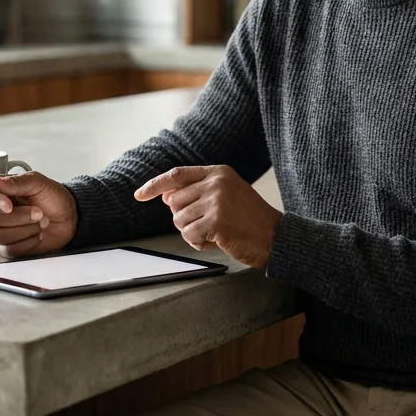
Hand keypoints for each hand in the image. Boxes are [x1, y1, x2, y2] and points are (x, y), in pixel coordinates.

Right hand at [0, 171, 77, 257]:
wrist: (68, 218)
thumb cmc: (52, 197)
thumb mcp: (37, 183)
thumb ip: (15, 182)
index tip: (9, 205)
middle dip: (20, 217)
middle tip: (39, 212)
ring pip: (0, 236)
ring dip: (27, 229)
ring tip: (41, 222)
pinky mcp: (6, 248)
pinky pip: (9, 251)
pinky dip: (28, 243)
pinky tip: (37, 234)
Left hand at [134, 165, 281, 268]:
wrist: (275, 236)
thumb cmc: (249, 218)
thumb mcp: (226, 194)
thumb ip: (197, 191)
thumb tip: (165, 195)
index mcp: (218, 172)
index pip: (176, 175)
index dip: (155, 185)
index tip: (139, 194)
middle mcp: (216, 182)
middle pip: (174, 201)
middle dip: (184, 218)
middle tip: (207, 224)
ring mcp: (216, 201)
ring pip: (179, 220)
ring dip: (192, 232)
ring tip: (216, 232)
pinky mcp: (216, 221)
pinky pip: (188, 235)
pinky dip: (198, 242)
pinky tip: (217, 240)